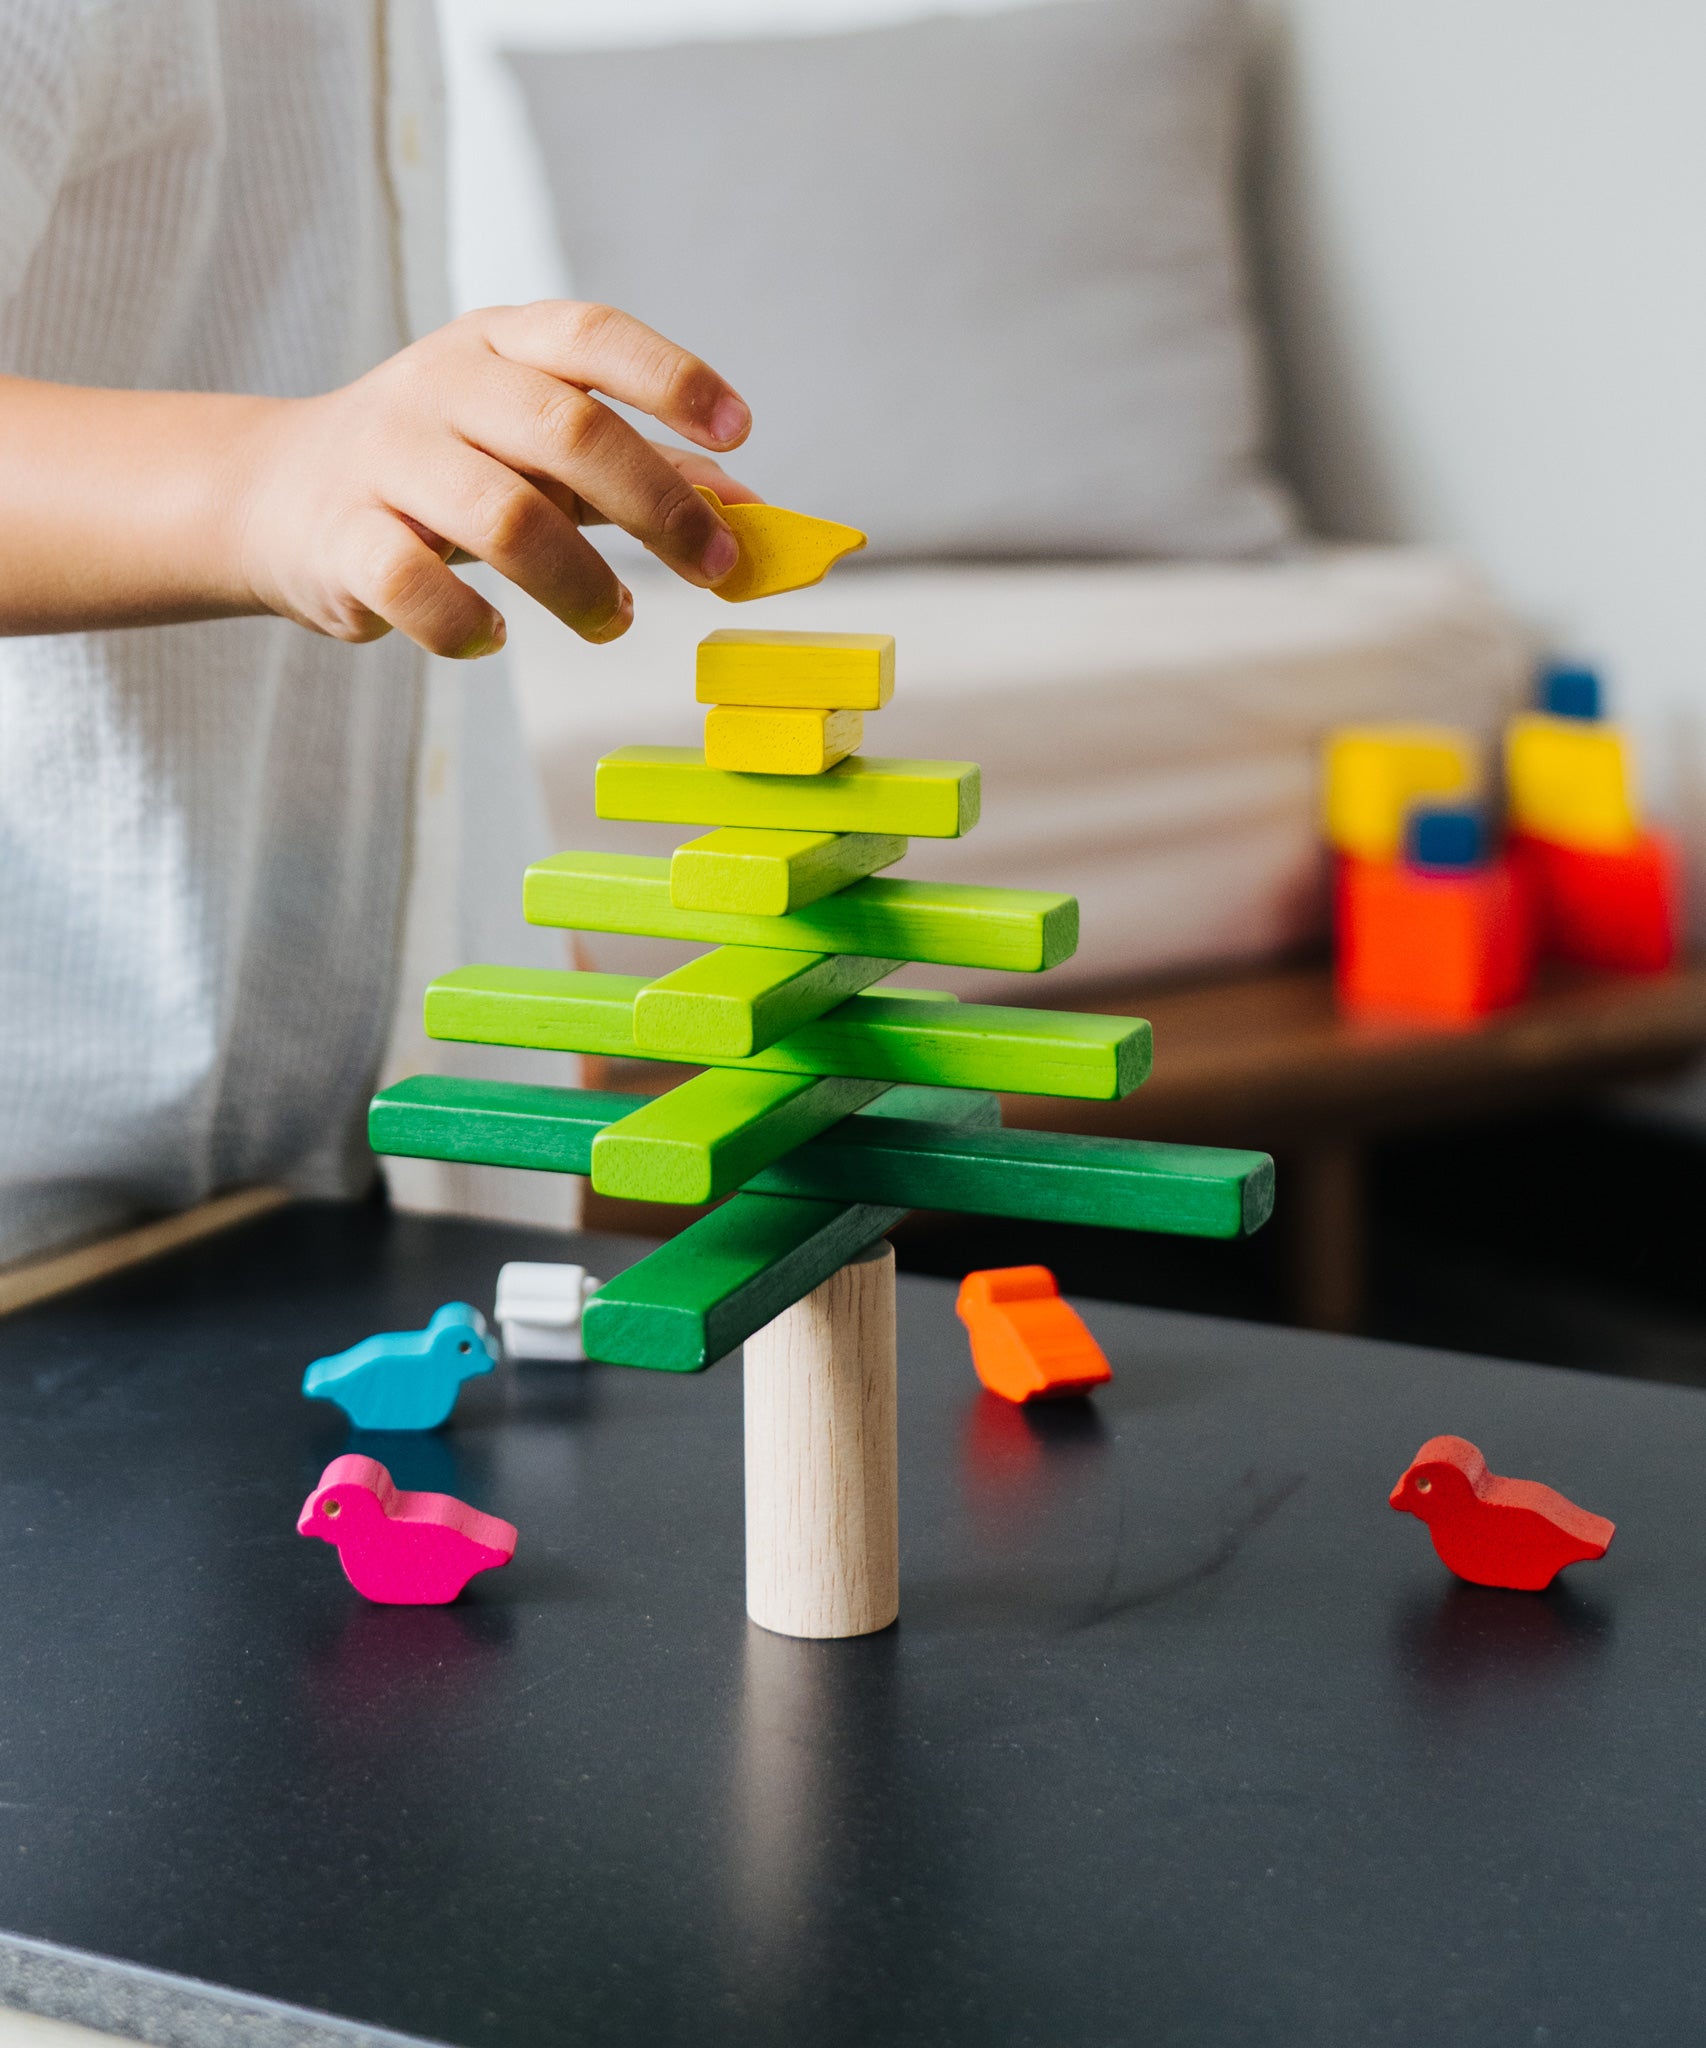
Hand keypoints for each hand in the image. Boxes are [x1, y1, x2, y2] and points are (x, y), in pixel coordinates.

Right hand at [234, 302, 757, 654]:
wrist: (276, 495)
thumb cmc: (440, 470)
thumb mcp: (537, 449)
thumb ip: (640, 471)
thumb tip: (750, 510)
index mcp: (499, 342)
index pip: (593, 335)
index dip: (672, 380)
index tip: (740, 433)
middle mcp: (440, 384)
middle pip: (568, 431)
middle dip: (658, 506)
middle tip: (713, 566)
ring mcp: (385, 458)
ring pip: (507, 520)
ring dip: (583, 585)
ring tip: (615, 619)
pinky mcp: (342, 539)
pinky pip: (419, 588)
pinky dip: (471, 627)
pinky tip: (496, 636)